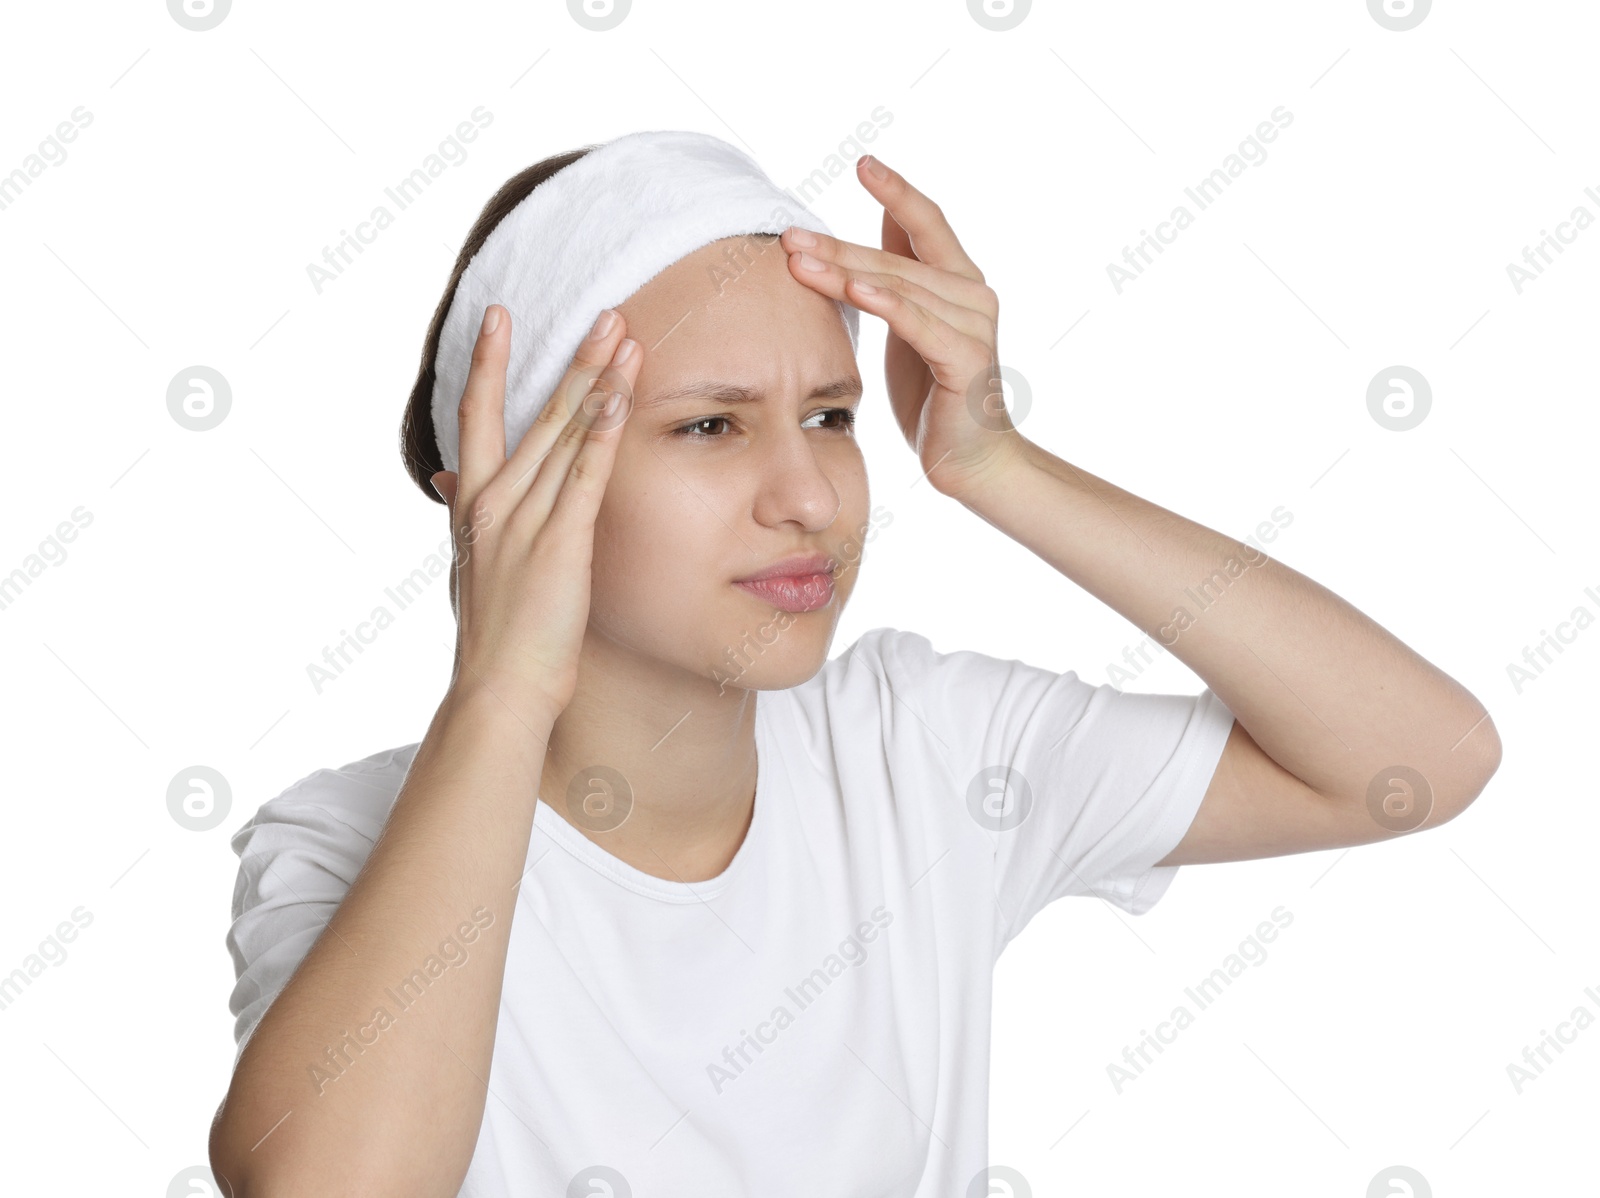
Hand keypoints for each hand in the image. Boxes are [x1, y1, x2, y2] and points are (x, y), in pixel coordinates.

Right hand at [431, 304, 641, 724]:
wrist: (497, 691)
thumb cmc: (496, 641)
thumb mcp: (472, 568)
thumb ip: (468, 520)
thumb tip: (449, 484)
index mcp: (472, 507)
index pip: (476, 418)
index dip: (487, 364)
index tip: (497, 316)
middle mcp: (493, 503)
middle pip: (534, 412)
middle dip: (571, 358)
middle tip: (603, 310)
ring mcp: (524, 521)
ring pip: (563, 434)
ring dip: (597, 380)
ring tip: (624, 334)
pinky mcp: (559, 544)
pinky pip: (585, 476)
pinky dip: (602, 432)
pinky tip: (621, 396)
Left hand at [778, 154, 1025, 500]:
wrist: (972, 460)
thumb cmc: (936, 394)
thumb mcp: (912, 326)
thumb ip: (903, 275)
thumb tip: (884, 219)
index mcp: (960, 281)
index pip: (926, 222)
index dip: (896, 191)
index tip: (863, 162)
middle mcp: (973, 294)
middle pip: (897, 256)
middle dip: (837, 243)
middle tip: (787, 233)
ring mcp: (974, 325)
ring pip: (899, 286)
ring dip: (844, 270)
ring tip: (797, 259)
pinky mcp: (965, 359)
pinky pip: (917, 324)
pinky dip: (884, 304)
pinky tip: (852, 288)